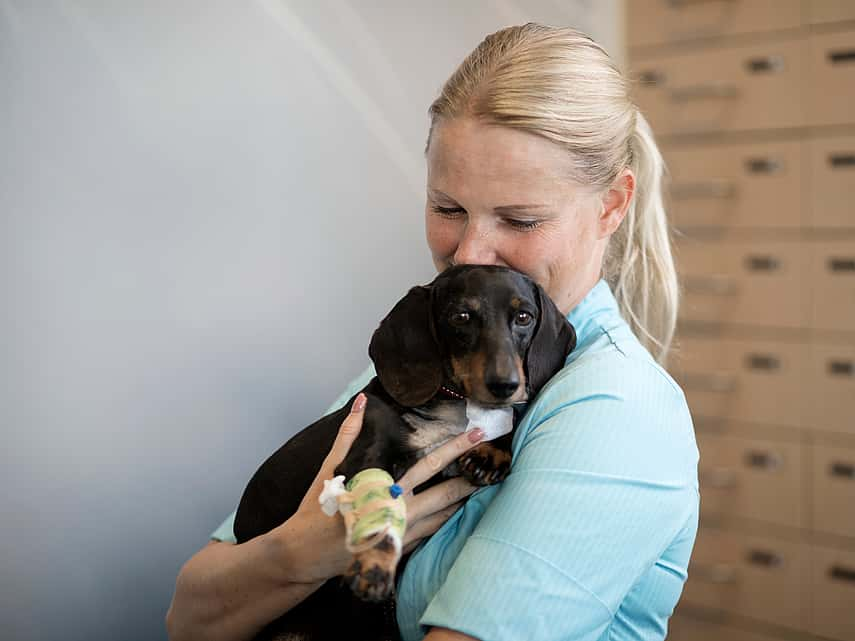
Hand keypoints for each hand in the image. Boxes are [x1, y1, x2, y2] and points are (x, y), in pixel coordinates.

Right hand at [274, 393, 484, 582]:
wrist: (306, 555)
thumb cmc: (317, 509)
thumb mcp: (331, 468)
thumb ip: (348, 434)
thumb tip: (360, 401)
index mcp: (386, 488)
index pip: (429, 465)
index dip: (455, 450)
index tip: (476, 435)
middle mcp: (400, 512)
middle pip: (446, 493)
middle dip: (471, 477)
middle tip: (495, 463)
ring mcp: (403, 534)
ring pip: (444, 516)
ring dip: (465, 500)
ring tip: (485, 484)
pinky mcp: (401, 549)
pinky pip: (432, 533)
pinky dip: (447, 520)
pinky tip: (459, 510)